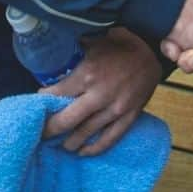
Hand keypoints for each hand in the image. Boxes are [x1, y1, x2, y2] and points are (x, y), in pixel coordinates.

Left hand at [41, 26, 162, 154]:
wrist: (154, 50)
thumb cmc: (123, 43)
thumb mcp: (97, 40)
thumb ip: (77, 49)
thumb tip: (55, 50)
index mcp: (88, 74)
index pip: (55, 95)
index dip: (42, 101)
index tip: (37, 103)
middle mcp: (99, 95)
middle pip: (65, 122)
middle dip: (49, 130)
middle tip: (39, 133)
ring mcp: (115, 109)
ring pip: (84, 134)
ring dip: (68, 142)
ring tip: (58, 143)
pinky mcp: (129, 117)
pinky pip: (108, 140)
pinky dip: (93, 149)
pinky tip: (82, 151)